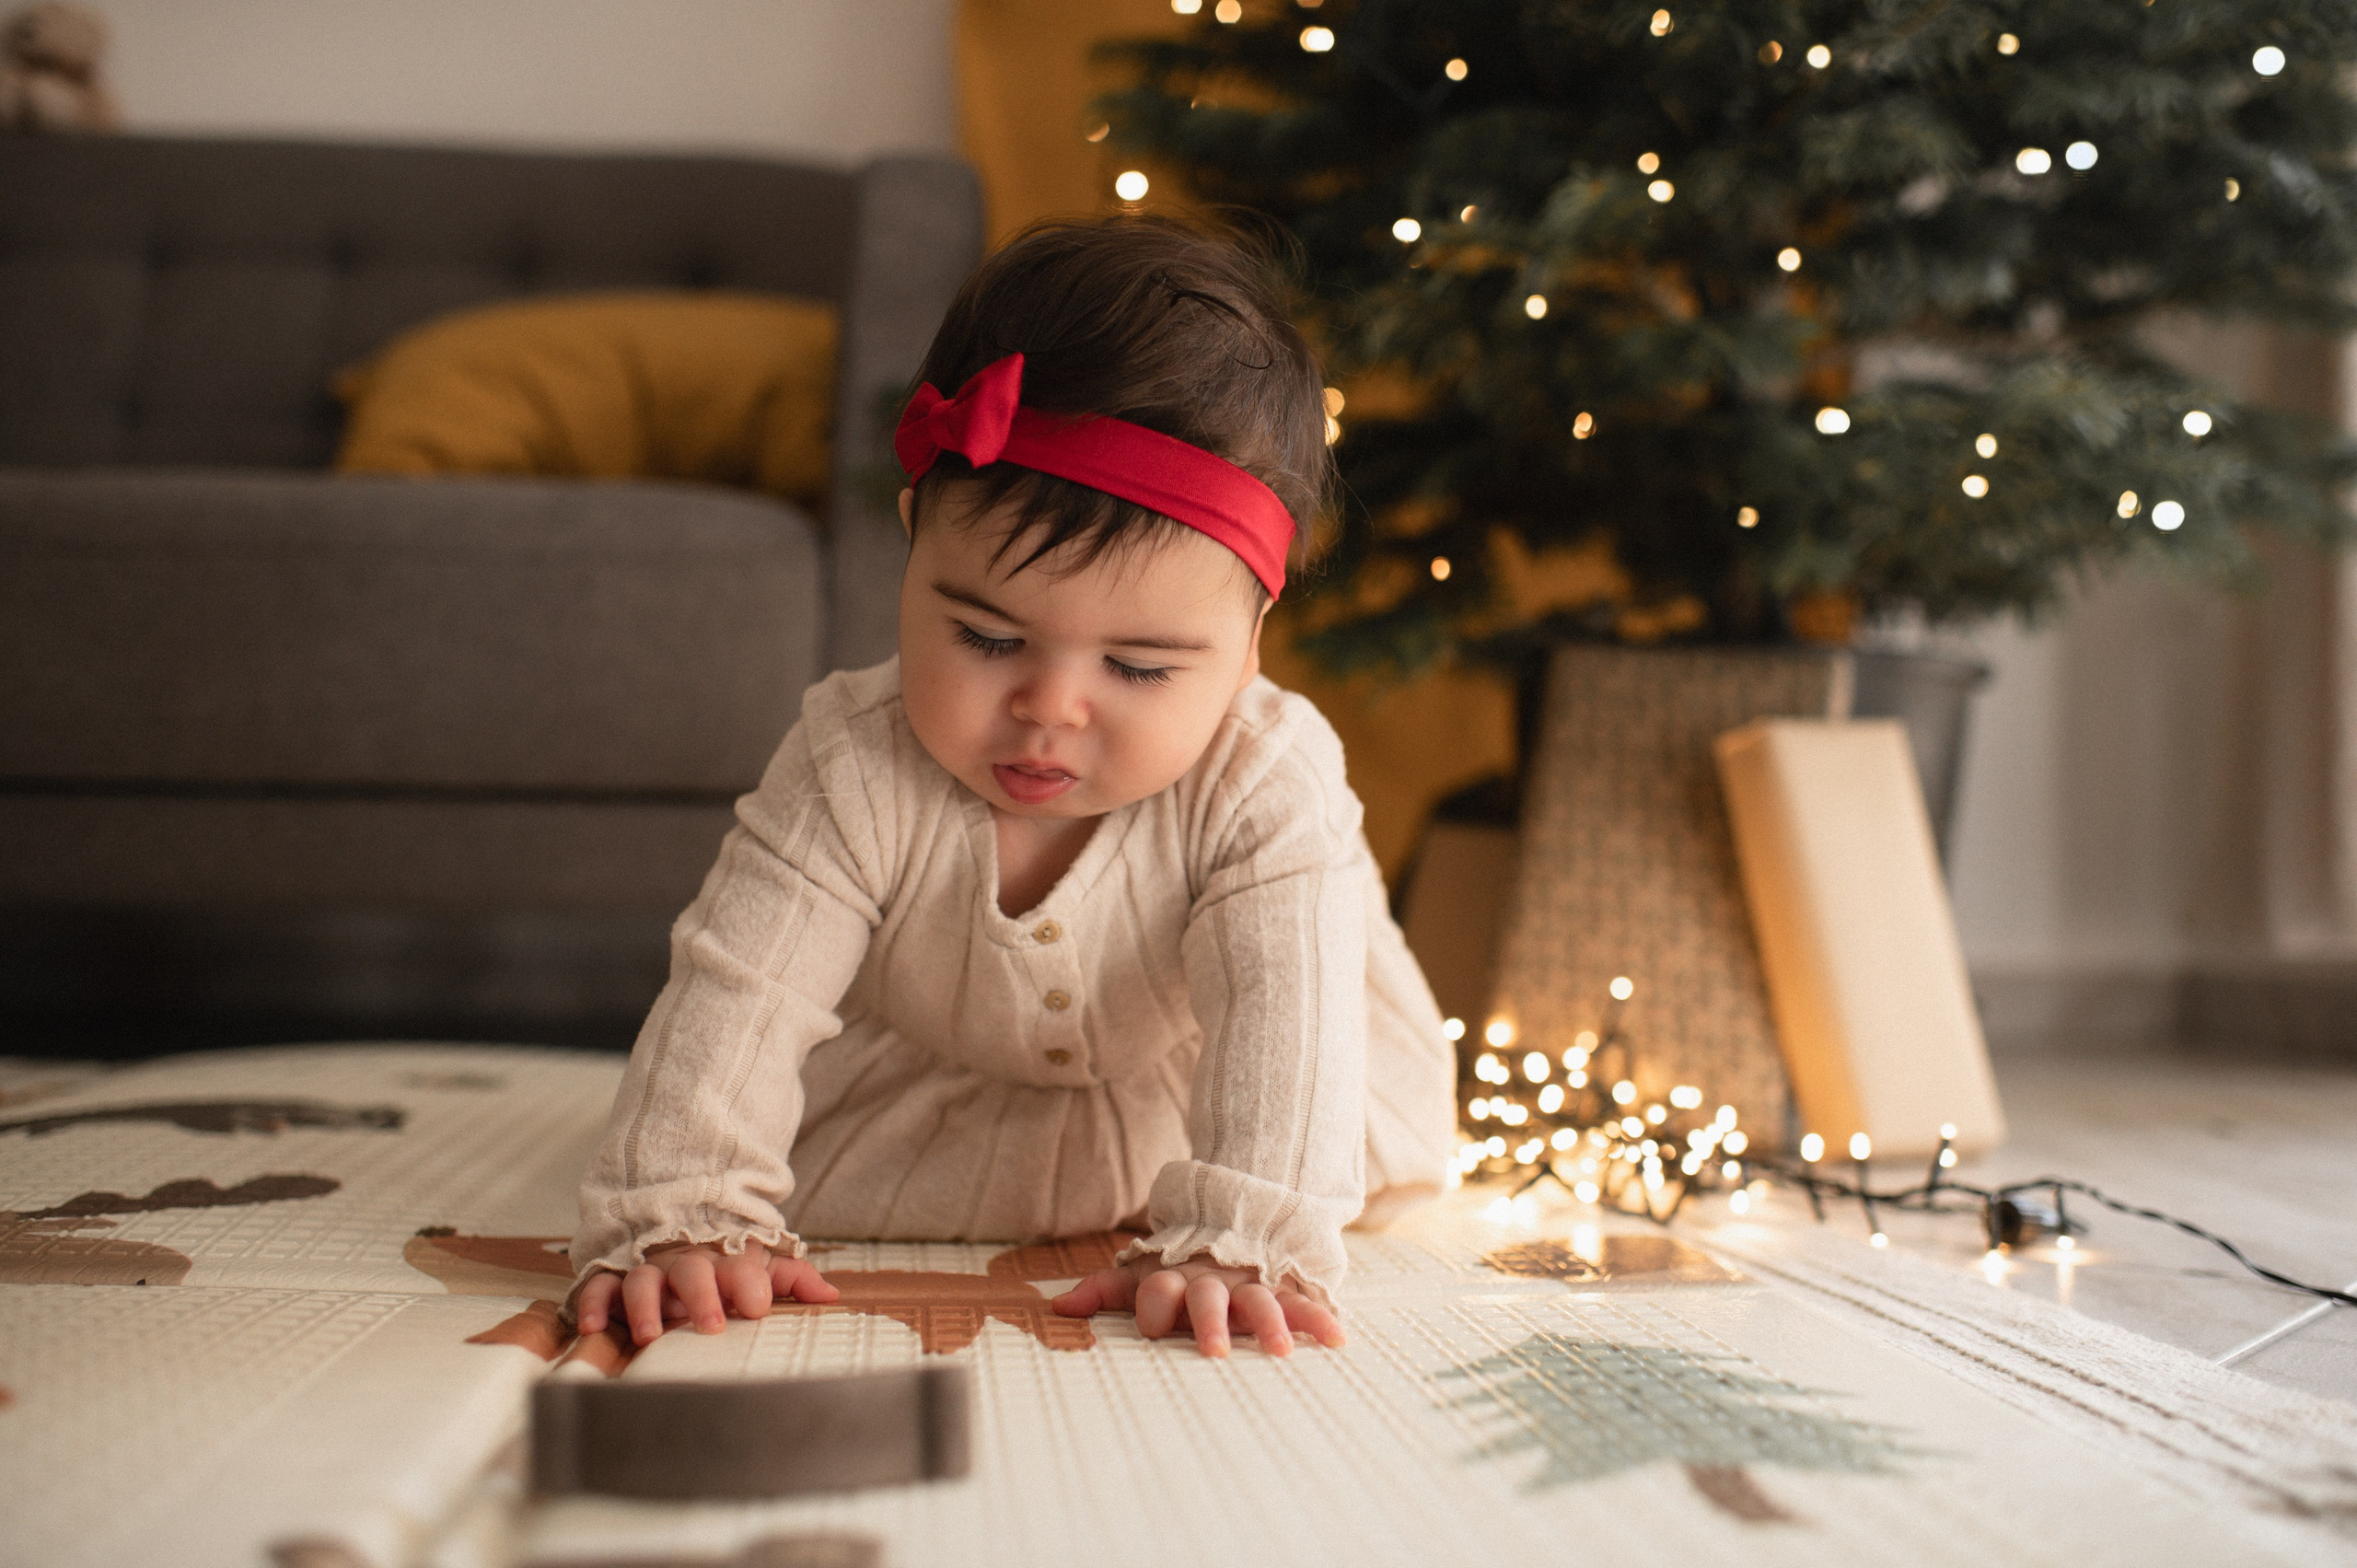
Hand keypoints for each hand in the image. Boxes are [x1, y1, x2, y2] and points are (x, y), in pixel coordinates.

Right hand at [574, 1240, 838, 1346]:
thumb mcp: (761, 1268)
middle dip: (701, 1296)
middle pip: (691, 1272)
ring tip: (652, 1334)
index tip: (759, 1306)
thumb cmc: (725, 1265)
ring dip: (645, 1306)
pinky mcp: (613, 1283)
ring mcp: (647, 1272)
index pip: (739, 1267)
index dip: (747, 1283)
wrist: (680, 1230)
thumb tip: (831, 1296)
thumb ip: (793, 1280)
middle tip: (713, 1325)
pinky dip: (593, 1304)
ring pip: (641, 1281)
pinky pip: (597, 1288)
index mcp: (724, 1261)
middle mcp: (684, 1265)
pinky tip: (593, 1327)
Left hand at [1051, 1255, 1344, 1357]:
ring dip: (1270, 1324)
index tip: (1153, 1328)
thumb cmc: (1179, 1268)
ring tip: (1280, 1351)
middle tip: (1214, 1352)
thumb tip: (1056, 1309)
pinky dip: (1319, 1318)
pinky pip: (1302, 1302)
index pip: (1157, 1290)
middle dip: (1210, 1322)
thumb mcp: (1141, 1274)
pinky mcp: (1282, 1290)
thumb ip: (1103, 1290)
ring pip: (1259, 1301)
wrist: (1233, 1221)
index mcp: (1175, 1278)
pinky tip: (1336, 1338)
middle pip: (1207, 1298)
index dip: (1154, 1305)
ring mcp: (1249, 1285)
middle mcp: (1212, 1281)